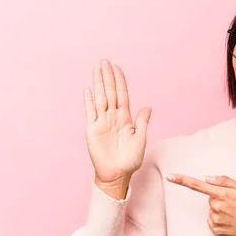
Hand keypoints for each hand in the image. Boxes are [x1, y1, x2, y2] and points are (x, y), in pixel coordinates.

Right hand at [84, 59, 151, 184]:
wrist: (117, 175)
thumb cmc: (130, 160)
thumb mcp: (140, 140)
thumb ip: (142, 122)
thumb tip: (147, 106)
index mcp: (125, 118)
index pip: (122, 95)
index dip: (120, 81)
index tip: (117, 67)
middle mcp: (112, 117)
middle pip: (110, 92)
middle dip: (108, 77)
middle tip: (105, 61)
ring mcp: (101, 122)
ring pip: (100, 98)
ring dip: (99, 83)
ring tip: (97, 69)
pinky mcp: (92, 129)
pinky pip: (90, 111)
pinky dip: (88, 100)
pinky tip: (87, 89)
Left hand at [166, 174, 235, 235]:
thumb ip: (225, 181)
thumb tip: (207, 178)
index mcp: (223, 194)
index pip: (198, 185)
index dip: (182, 180)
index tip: (169, 176)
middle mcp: (217, 207)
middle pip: (210, 198)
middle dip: (220, 198)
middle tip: (235, 204)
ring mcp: (215, 219)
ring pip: (211, 210)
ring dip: (221, 210)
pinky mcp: (216, 230)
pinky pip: (212, 221)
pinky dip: (220, 220)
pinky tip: (231, 222)